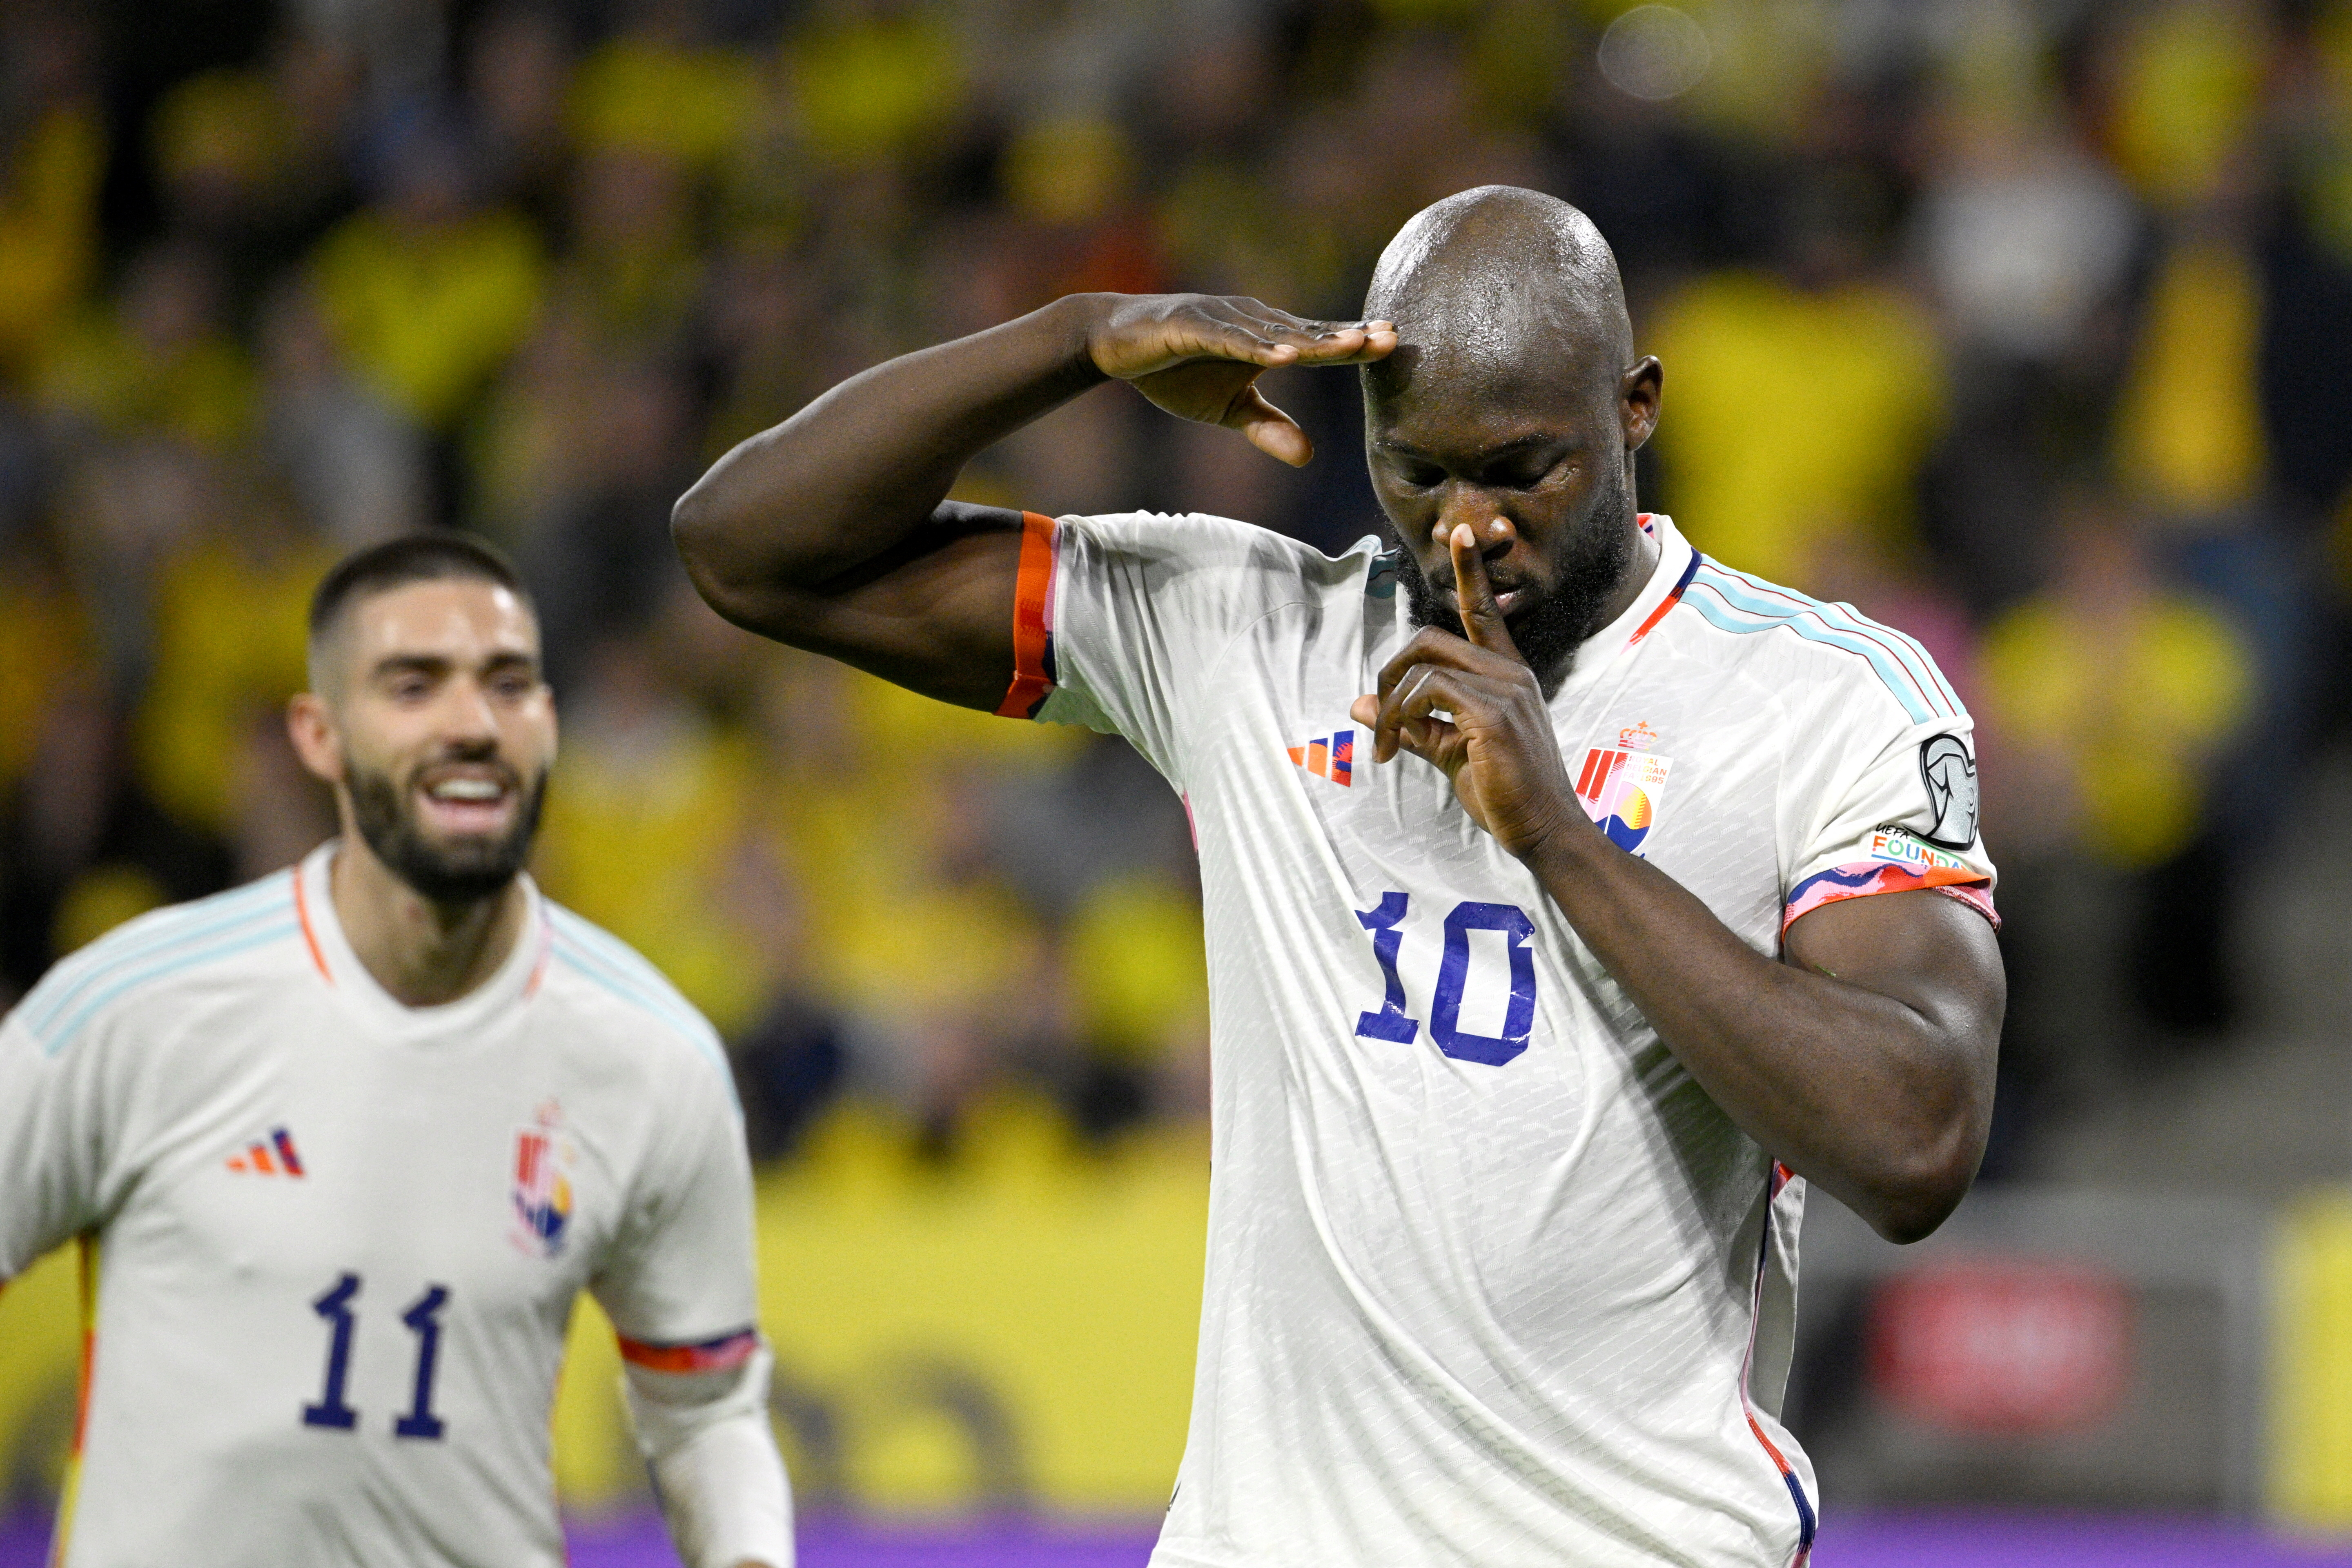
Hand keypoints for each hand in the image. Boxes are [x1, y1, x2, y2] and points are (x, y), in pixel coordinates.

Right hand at [1083, 295, 1395, 465]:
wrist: (1113, 344)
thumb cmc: (1173, 370)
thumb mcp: (1225, 409)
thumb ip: (1266, 427)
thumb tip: (1309, 456)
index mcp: (1263, 339)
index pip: (1316, 342)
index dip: (1352, 344)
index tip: (1393, 344)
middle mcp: (1249, 321)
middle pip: (1305, 333)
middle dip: (1346, 337)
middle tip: (1390, 337)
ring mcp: (1220, 320)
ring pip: (1273, 333)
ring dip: (1311, 340)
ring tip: (1350, 347)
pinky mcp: (1189, 326)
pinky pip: (1228, 338)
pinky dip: (1255, 346)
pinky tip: (1283, 356)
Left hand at [1350, 523, 1582, 858]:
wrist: (1544, 831)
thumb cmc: (1504, 793)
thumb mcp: (1451, 752)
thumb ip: (1411, 725)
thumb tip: (1362, 705)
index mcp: (1506, 676)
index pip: (1485, 612)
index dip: (1471, 572)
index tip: (1463, 533)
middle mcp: (1510, 674)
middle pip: (1431, 640)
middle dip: (1391, 673)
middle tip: (1380, 718)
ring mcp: (1506, 691)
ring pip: (1424, 668)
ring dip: (1391, 706)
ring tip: (1387, 746)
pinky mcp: (1495, 715)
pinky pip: (1429, 694)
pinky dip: (1401, 717)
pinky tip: (1398, 747)